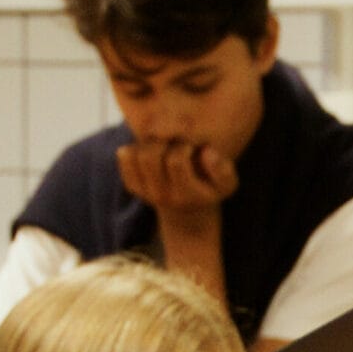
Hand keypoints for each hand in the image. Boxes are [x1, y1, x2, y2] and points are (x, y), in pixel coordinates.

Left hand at [116, 136, 236, 218]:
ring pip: (136, 154)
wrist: (189, 210)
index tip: (192, 147)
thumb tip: (206, 152)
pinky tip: (152, 150)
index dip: (184, 145)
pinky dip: (136, 146)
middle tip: (175, 143)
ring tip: (164, 145)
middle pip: (150, 156)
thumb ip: (222, 169)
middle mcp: (163, 197)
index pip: (176, 161)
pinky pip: (125, 156)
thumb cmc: (209, 187)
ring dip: (150, 142)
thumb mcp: (227, 183)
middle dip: (163, 141)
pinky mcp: (132, 186)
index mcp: (187, 195)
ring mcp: (145, 193)